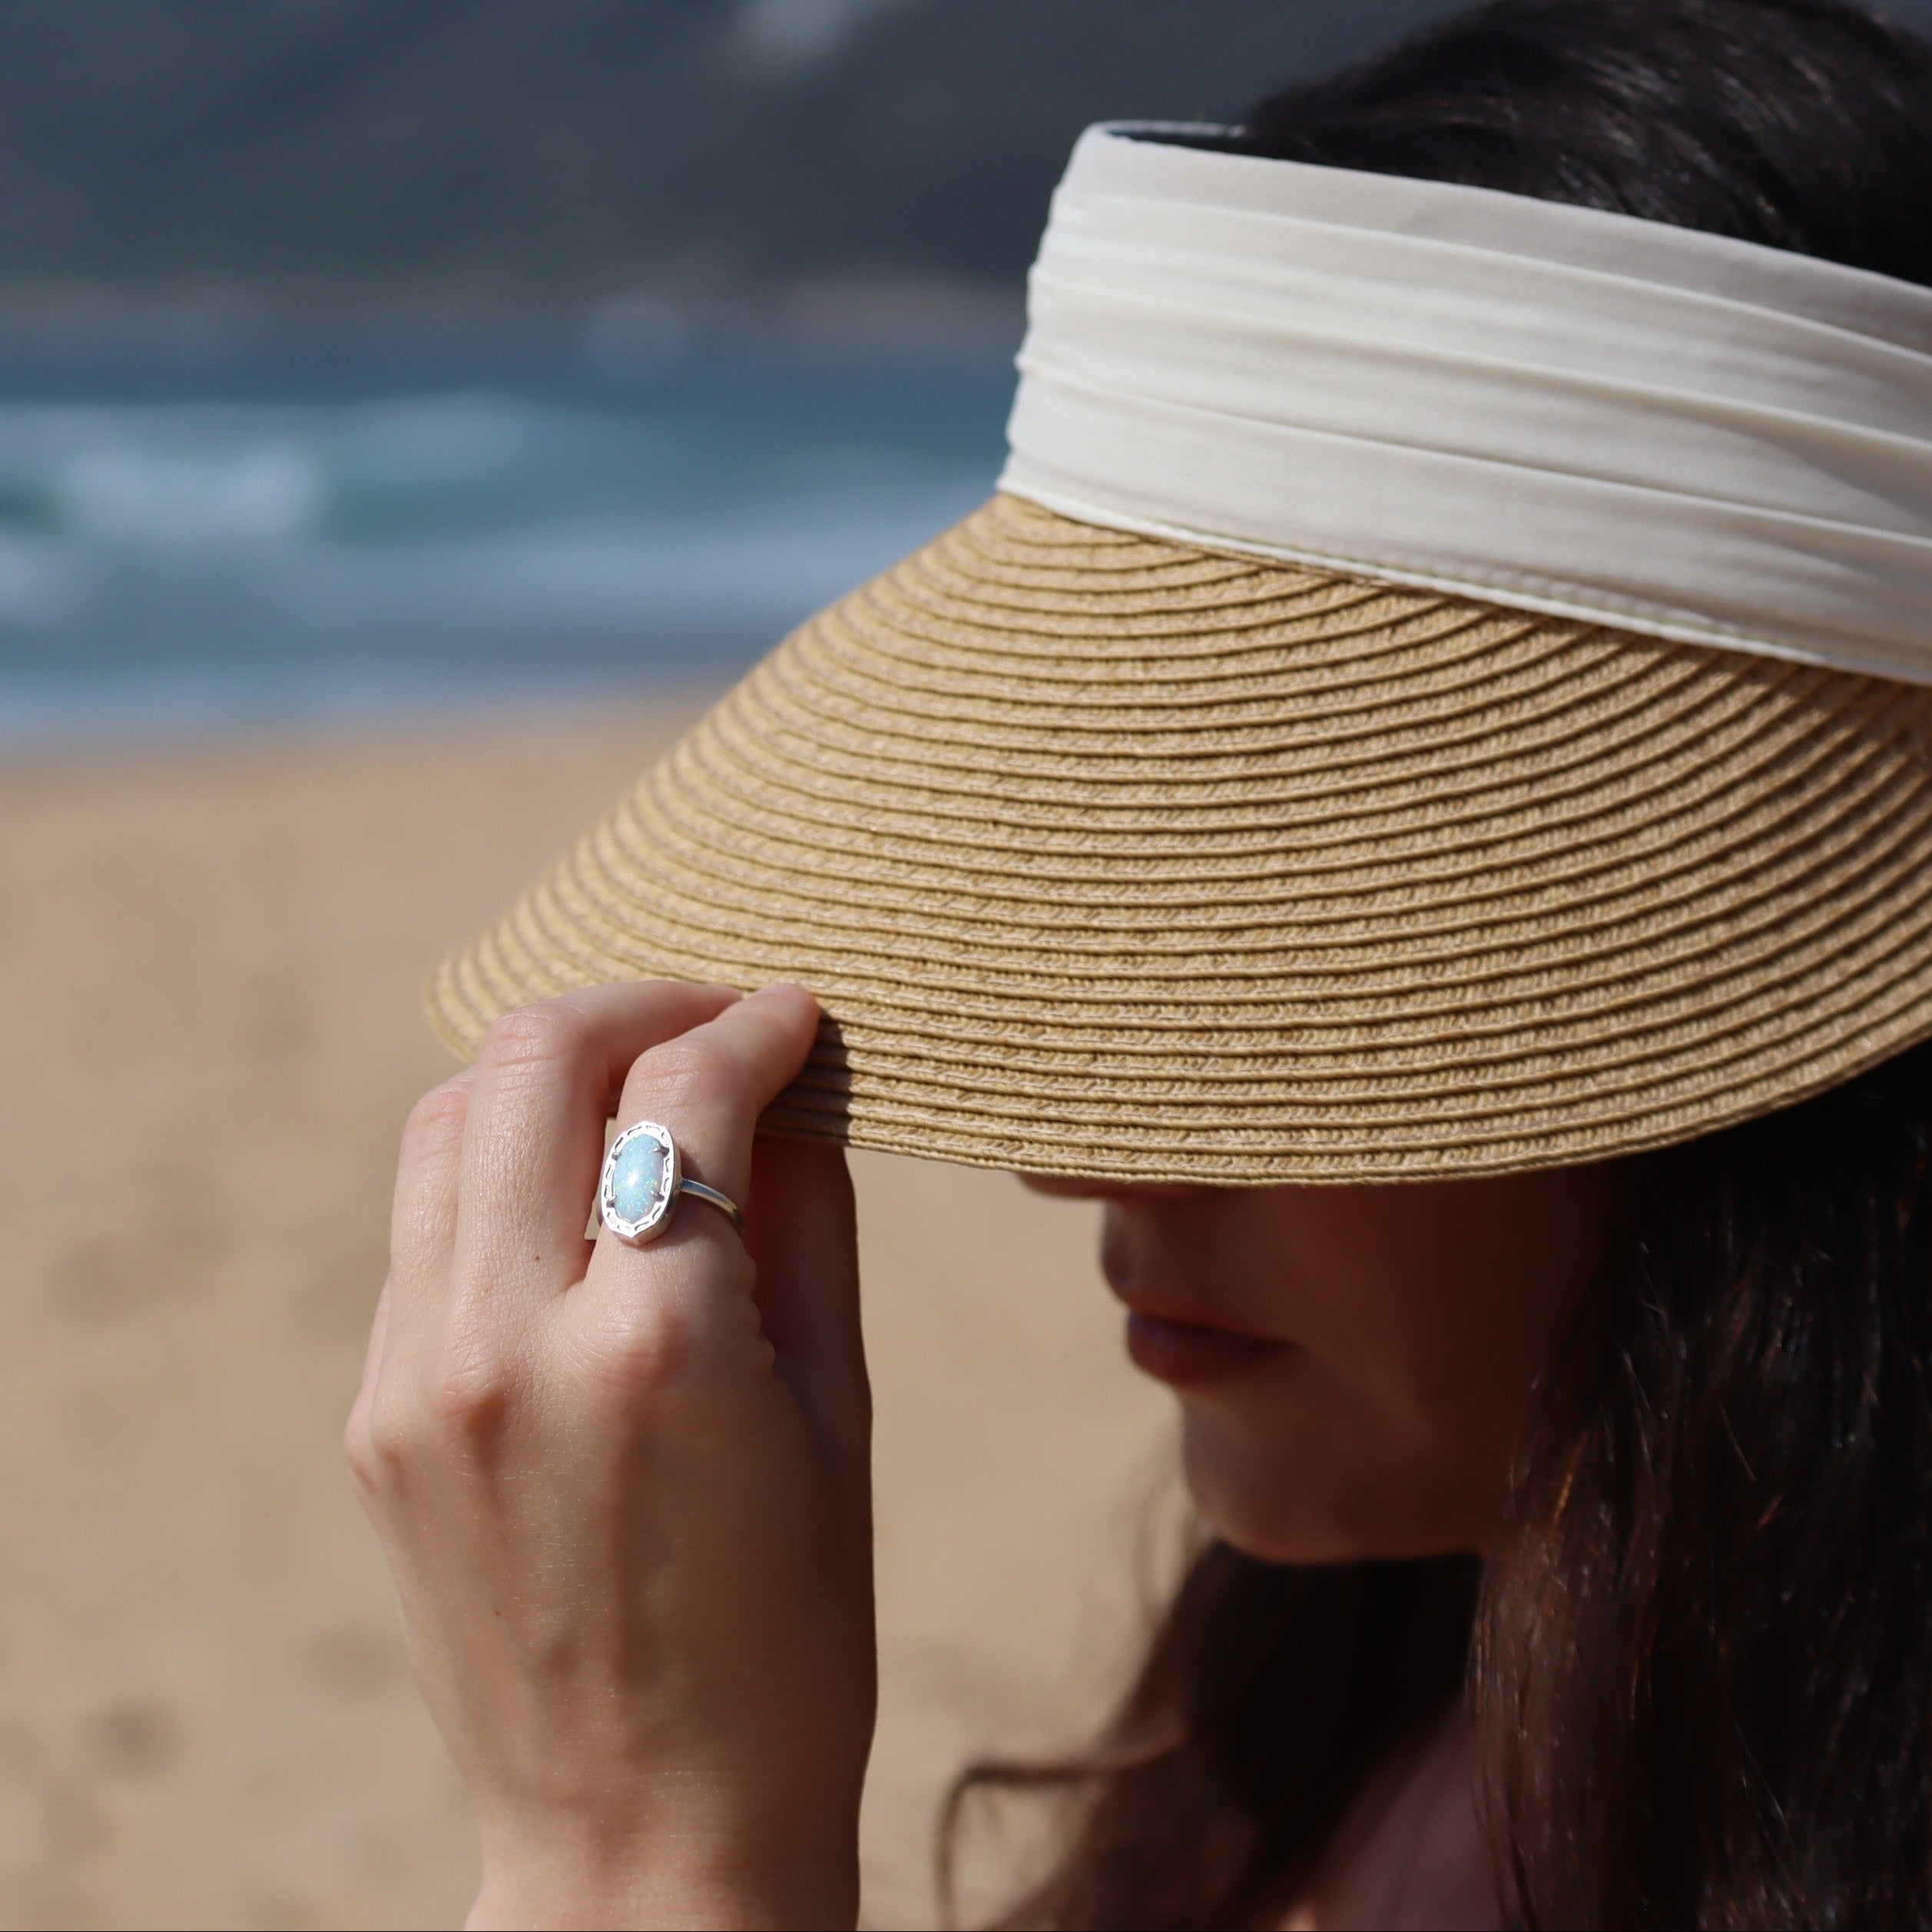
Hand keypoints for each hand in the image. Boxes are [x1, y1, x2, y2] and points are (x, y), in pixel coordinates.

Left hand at [346, 982, 873, 1930]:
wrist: (645, 1832)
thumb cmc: (793, 1634)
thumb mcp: (839, 1412)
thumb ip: (810, 1219)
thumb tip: (792, 1086)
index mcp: (655, 1346)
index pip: (687, 1091)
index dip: (760, 1026)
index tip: (803, 1015)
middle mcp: (507, 1339)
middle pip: (537, 1057)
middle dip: (643, 1001)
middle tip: (722, 1016)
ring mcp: (417, 1377)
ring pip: (452, 1116)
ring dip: (553, 1065)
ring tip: (641, 1078)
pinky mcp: (376, 1414)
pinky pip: (425, 1221)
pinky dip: (499, 1159)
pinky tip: (575, 1184)